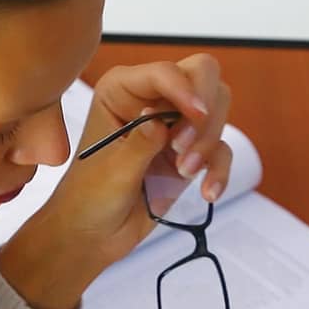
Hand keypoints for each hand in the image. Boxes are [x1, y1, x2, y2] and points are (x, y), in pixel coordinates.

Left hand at [0, 56, 232, 308]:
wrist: (91, 236)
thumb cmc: (88, 199)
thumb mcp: (113, 171)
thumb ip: (140, 143)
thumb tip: (160, 121)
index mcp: (122, 90)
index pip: (165, 72)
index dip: (186, 89)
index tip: (197, 115)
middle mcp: (150, 100)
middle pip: (203, 78)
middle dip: (203, 115)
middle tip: (184, 152)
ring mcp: (173, 126)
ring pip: (217, 111)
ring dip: (208, 143)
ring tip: (185, 173)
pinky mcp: (189, 154)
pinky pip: (220, 150)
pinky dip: (219, 170)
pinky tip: (208, 193)